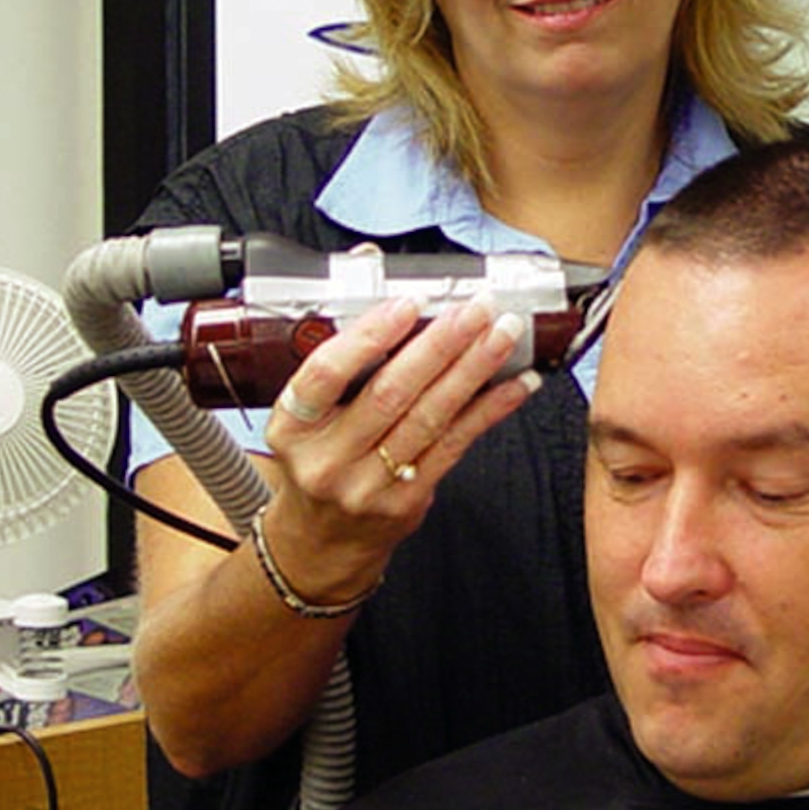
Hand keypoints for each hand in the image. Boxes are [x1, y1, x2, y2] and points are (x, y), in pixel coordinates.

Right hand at [259, 294, 537, 598]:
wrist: (321, 542)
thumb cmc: (317, 460)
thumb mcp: (303, 416)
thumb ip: (336, 351)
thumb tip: (370, 267)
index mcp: (292, 427)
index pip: (325, 375)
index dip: (369, 337)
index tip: (409, 304)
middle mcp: (327, 459)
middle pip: (390, 394)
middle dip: (441, 345)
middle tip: (477, 309)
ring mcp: (369, 485)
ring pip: (430, 418)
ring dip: (473, 371)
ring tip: (503, 335)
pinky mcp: (407, 500)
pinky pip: (455, 445)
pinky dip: (490, 410)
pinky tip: (516, 383)